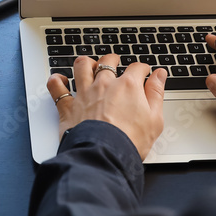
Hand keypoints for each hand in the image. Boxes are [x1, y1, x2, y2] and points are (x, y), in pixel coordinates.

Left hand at [47, 55, 166, 159]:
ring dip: (86, 63)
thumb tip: (160, 75)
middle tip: (116, 62)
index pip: (137, 68)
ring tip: (89, 65)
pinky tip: (60, 80)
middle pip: (108, 61)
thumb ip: (156, 93)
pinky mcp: (68, 106)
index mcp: (128, 86)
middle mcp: (104, 84)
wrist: (104, 156)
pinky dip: (56, 81)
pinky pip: (56, 87)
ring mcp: (84, 93)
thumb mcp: (155, 119)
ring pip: (82, 66)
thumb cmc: (129, 141)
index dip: (142, 69)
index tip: (144, 72)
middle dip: (113, 59)